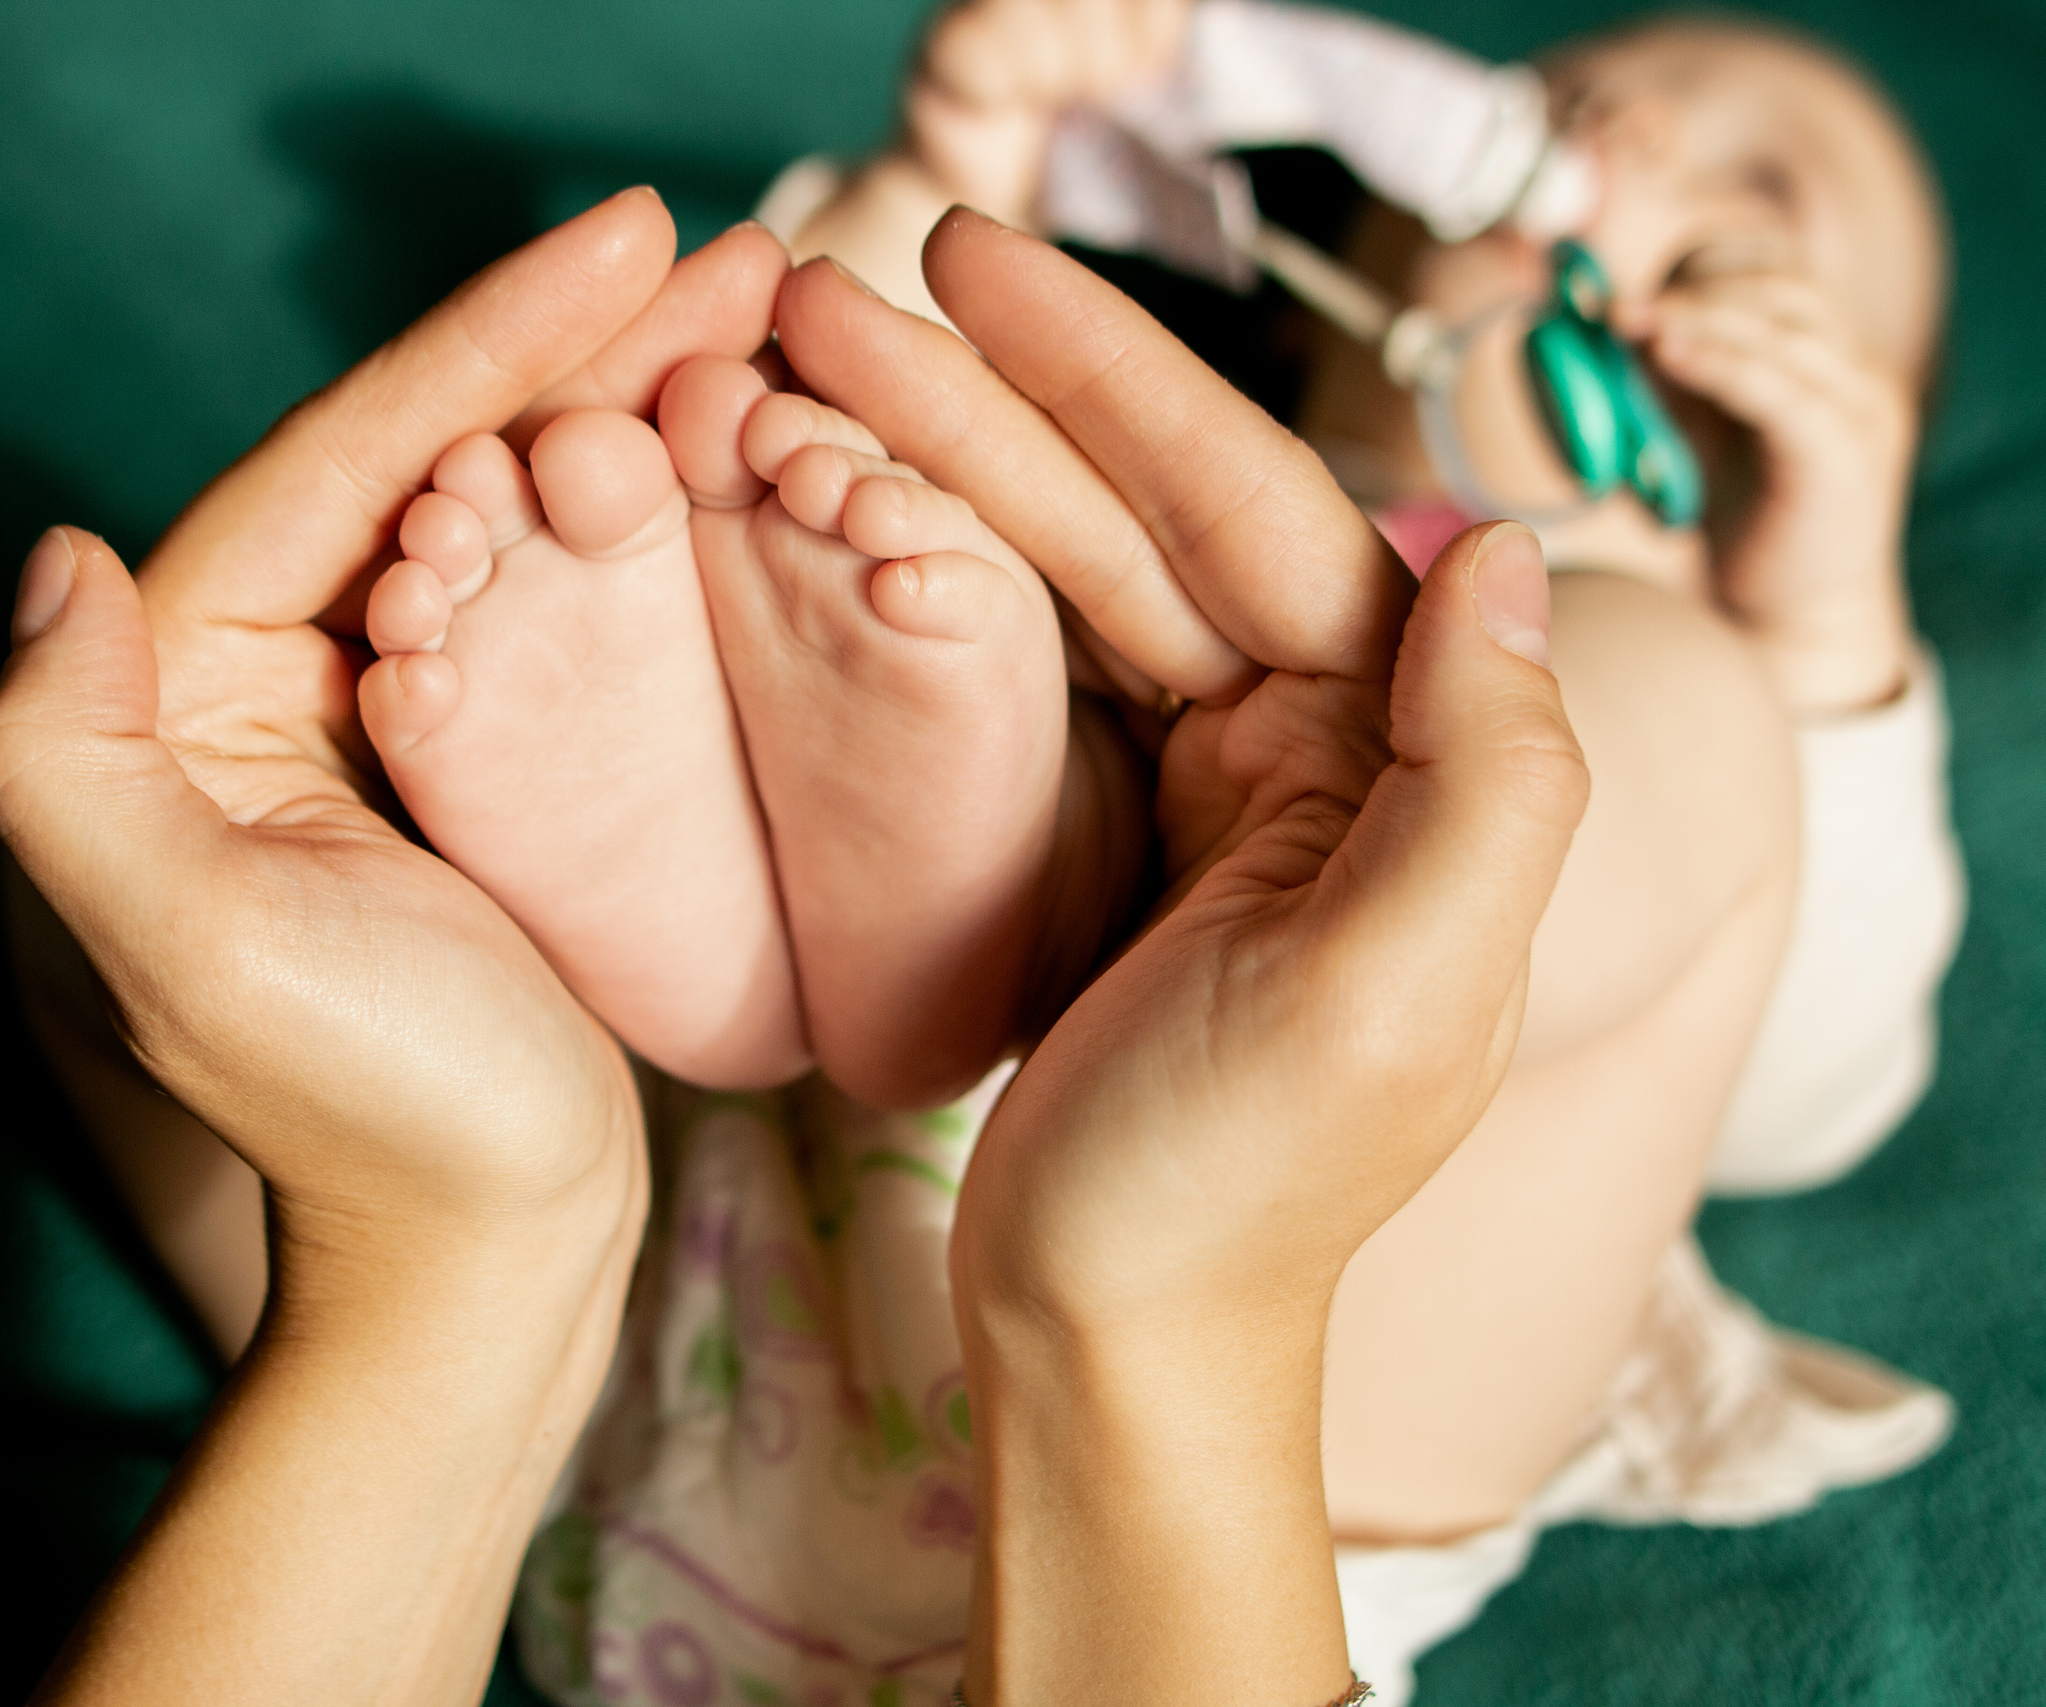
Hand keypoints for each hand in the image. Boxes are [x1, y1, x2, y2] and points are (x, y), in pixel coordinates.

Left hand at [0, 192, 789, 1706]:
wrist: (493, 1250)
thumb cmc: (374, 1119)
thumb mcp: (198, 949)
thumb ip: (70, 757)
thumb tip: (62, 559)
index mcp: (184, 691)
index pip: (338, 465)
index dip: (483, 340)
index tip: (630, 242)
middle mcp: (265, 677)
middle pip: (429, 458)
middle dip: (573, 343)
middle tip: (729, 247)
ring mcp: (382, 707)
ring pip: (501, 505)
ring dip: (621, 397)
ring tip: (763, 307)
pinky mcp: (478, 750)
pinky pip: (556, 588)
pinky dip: (640, 506)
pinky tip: (733, 441)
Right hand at [778, 212, 1587, 1706]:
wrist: (1110, 1345)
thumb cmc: (1238, 1197)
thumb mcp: (1393, 999)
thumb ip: (1484, 781)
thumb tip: (1498, 561)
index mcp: (1396, 759)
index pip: (1254, 517)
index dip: (1112, 383)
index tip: (973, 277)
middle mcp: (1312, 748)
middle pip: (1141, 521)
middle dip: (993, 396)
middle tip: (828, 286)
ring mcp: (1201, 787)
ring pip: (1070, 579)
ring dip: (945, 466)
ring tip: (800, 368)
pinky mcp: (1103, 837)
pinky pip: (1019, 671)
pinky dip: (934, 584)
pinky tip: (842, 511)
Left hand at [1645, 268, 1917, 711]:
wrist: (1792, 616)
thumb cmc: (1736, 524)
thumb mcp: (1687, 437)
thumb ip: (1651, 385)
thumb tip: (1582, 334)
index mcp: (1815, 351)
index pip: (1770, 269)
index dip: (1699, 270)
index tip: (1622, 292)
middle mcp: (1848, 365)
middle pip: (1778, 289)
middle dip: (1693, 291)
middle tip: (1612, 309)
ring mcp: (1858, 404)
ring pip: (1783, 330)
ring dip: (1699, 318)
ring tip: (1627, 321)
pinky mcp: (1844, 451)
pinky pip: (1783, 392)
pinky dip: (1723, 365)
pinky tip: (1667, 351)